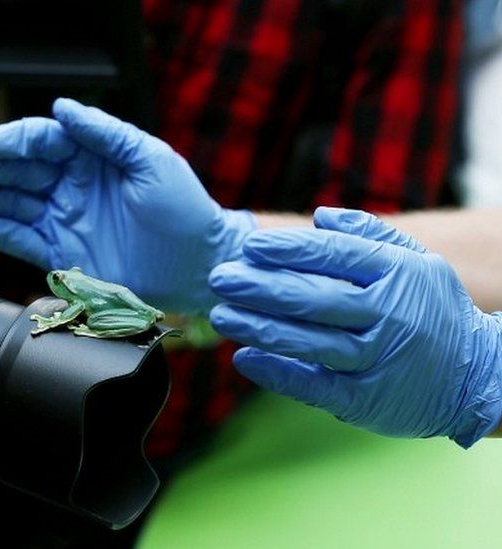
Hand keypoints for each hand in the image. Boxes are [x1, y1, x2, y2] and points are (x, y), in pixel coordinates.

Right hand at [0, 97, 254, 313]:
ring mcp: (64, 220)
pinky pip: (22, 241)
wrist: (198, 266)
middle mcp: (72, 186)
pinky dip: (0, 233)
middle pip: (21, 170)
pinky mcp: (61, 254)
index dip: (16, 140)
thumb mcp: (149, 159)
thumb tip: (62, 107)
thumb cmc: (183, 208)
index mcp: (92, 157)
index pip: (44, 141)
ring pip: (15, 203)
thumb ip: (105, 133)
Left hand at [208, 207, 501, 446]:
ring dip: (260, 328)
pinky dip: (278, 373)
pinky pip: (315, 385)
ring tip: (221, 316)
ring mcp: (378, 359)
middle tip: (220, 278)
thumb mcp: (417, 263)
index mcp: (396, 274)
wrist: (480, 376)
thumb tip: (319, 216)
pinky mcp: (368, 398)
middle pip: (313, 298)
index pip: (334, 256)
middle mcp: (388, 314)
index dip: (288, 250)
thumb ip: (369, 235)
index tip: (249, 246)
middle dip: (260, 287)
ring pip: (309, 341)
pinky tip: (245, 359)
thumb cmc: (434, 311)